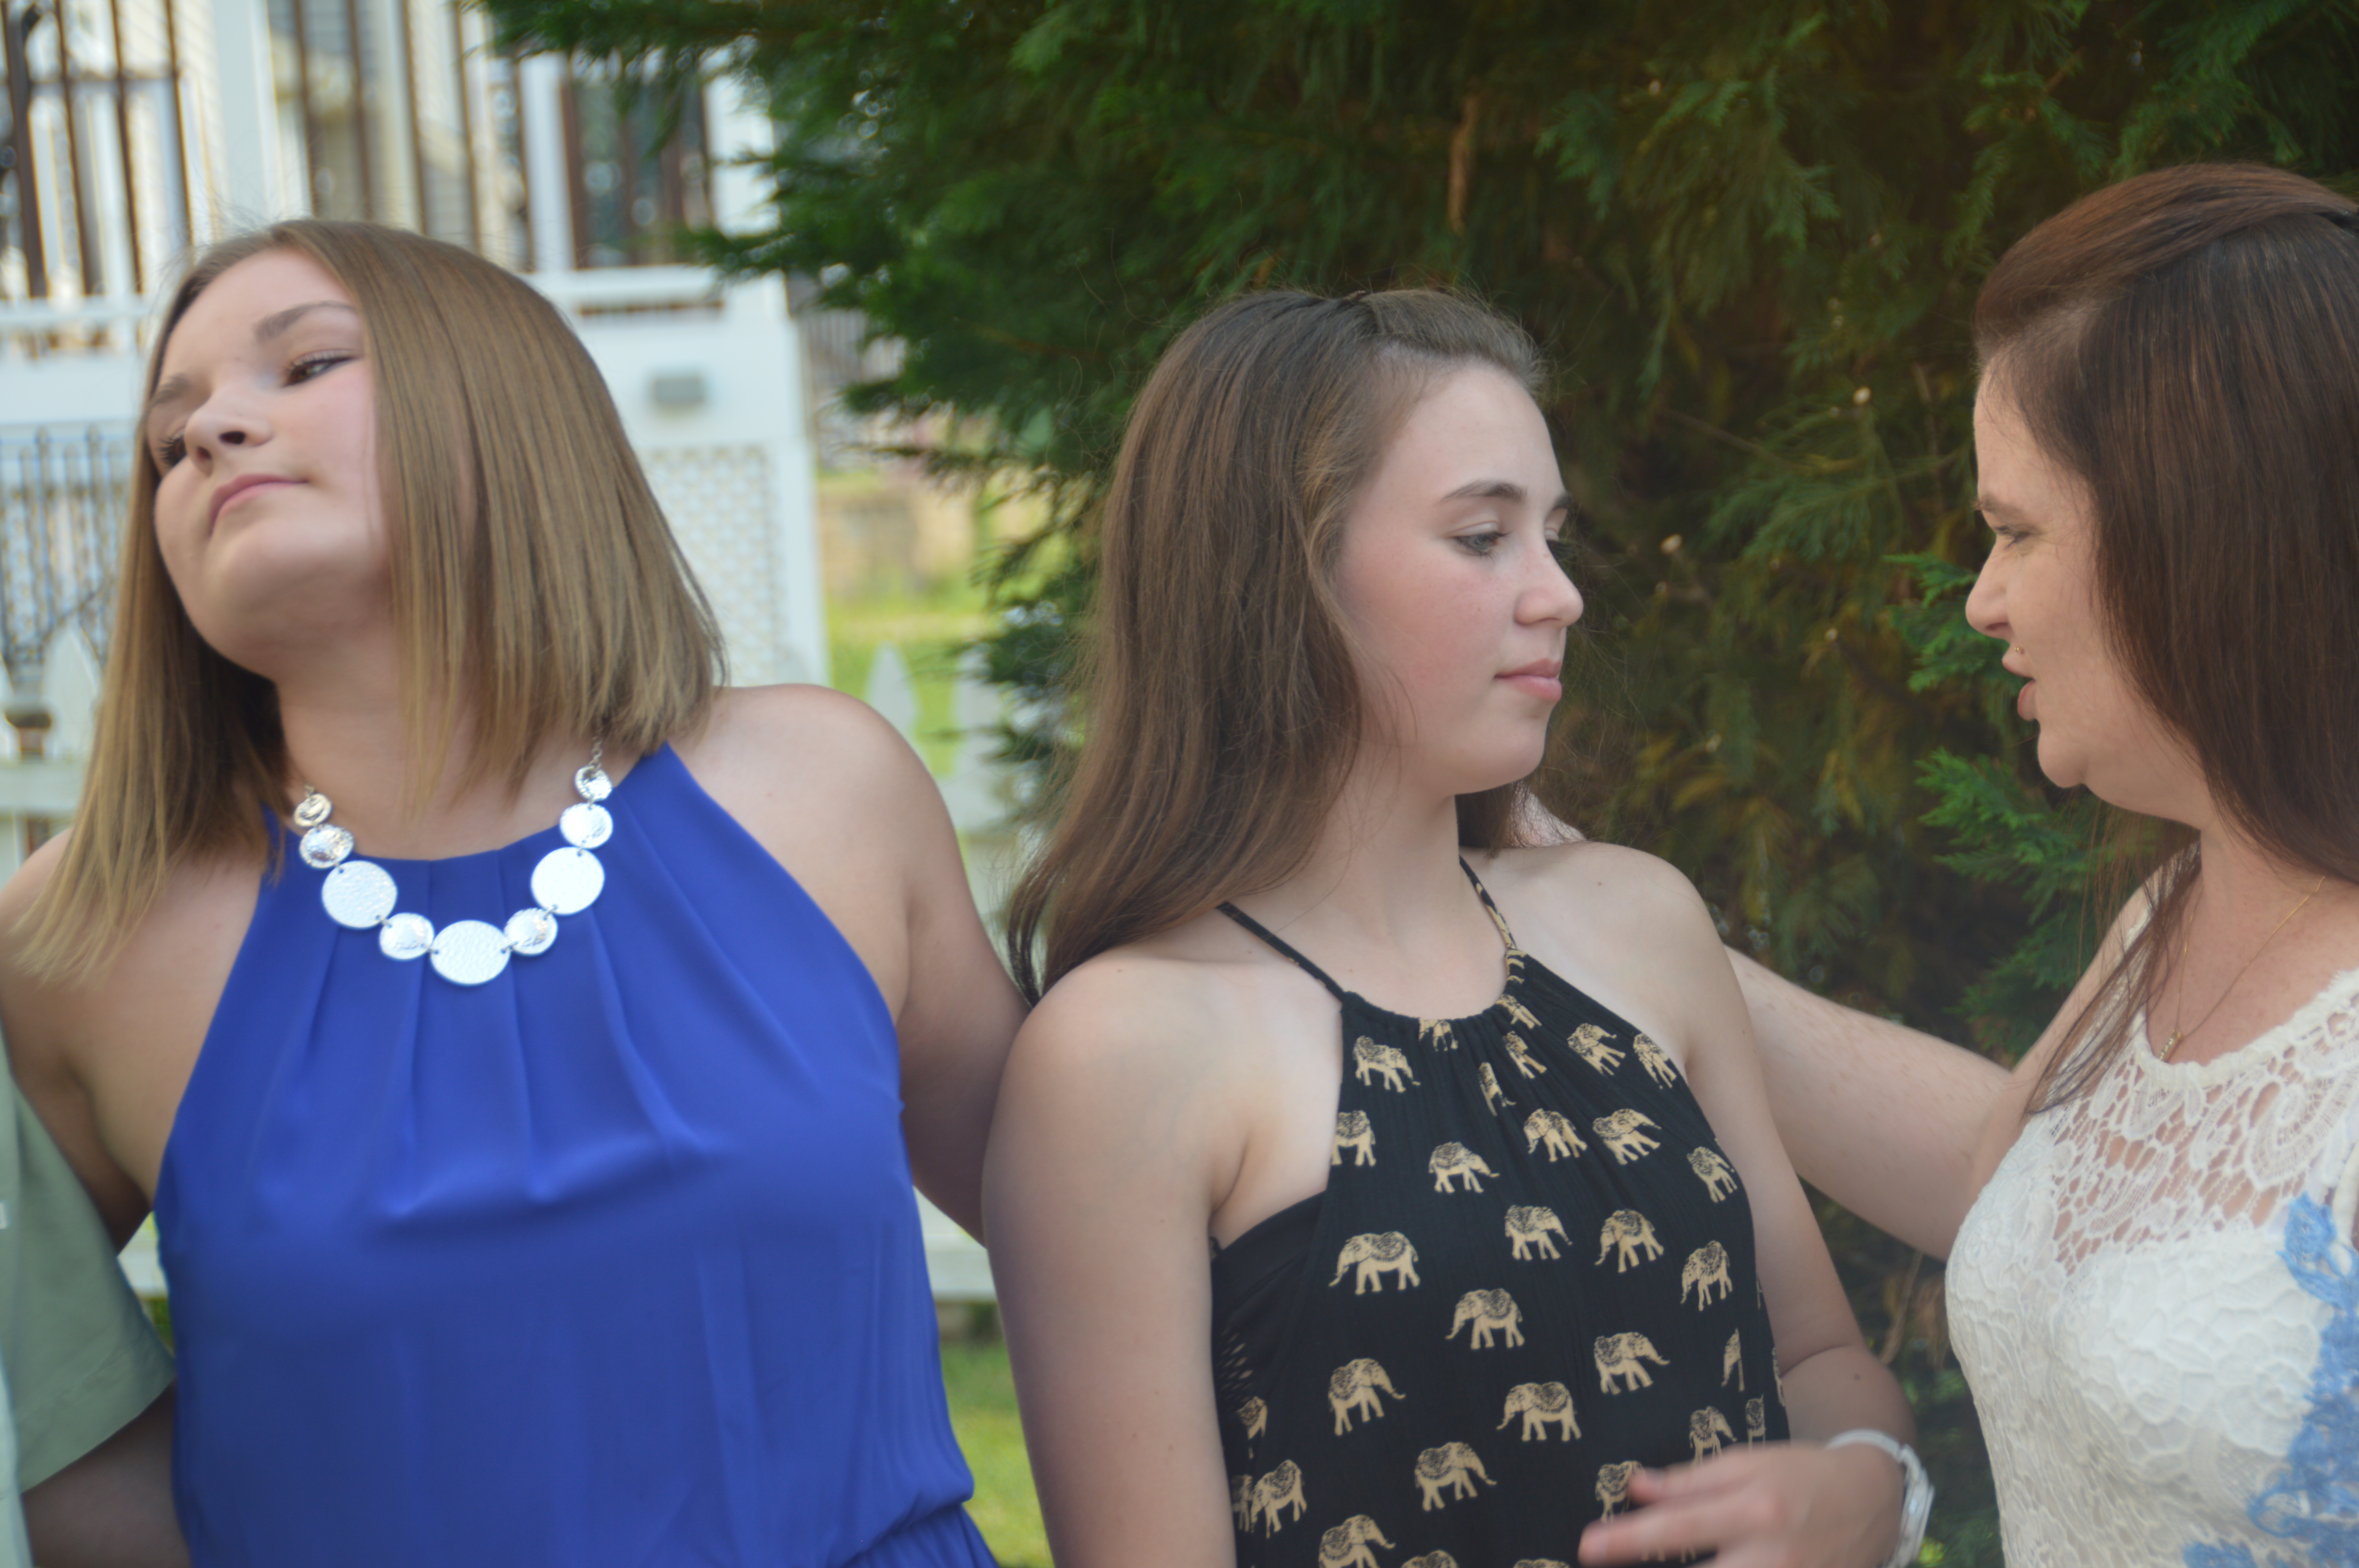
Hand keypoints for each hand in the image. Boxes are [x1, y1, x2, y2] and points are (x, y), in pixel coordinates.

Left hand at [1577, 1441, 1903, 1567]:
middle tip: (1597, 1562)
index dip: (1629, 1540)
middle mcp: (1771, 1558)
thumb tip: (1634, 1488)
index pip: (1678, 1527)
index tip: (1587, 1546)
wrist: (1871, 1501)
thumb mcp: (1746, 1463)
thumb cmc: (1799, 1474)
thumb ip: (1690, 1481)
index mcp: (1753, 1510)